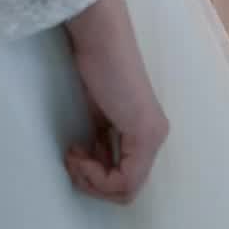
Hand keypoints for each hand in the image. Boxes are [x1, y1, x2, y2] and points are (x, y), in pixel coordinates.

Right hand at [64, 0, 168, 203]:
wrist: (101, 38)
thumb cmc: (96, 66)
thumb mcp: (98, 115)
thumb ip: (102, 141)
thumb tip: (95, 167)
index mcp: (147, 133)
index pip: (126, 182)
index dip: (94, 180)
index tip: (73, 153)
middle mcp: (156, 137)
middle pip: (126, 191)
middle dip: (91, 183)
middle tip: (72, 159)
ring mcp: (153, 136)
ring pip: (124, 190)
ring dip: (90, 180)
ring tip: (73, 153)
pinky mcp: (145, 133)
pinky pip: (123, 181)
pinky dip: (94, 176)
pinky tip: (77, 150)